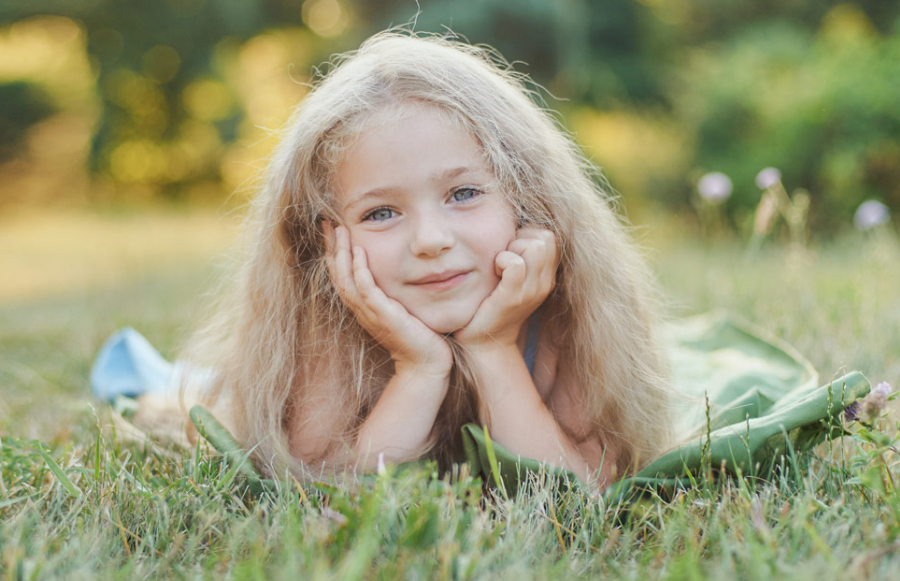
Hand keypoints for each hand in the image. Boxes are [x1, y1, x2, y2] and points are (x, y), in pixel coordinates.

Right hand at [323, 222, 452, 373]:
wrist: (426, 363)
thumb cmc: (418, 337)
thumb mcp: (401, 309)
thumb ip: (393, 293)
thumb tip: (399, 270)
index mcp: (364, 308)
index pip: (343, 276)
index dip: (335, 254)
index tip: (333, 230)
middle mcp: (362, 310)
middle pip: (338, 275)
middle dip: (332, 248)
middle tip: (329, 224)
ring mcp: (371, 314)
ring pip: (347, 280)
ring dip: (342, 254)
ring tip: (341, 231)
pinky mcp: (384, 316)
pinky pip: (366, 290)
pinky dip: (360, 271)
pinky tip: (358, 252)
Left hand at [454, 227, 557, 348]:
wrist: (485, 342)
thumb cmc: (491, 302)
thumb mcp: (512, 277)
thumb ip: (518, 254)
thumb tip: (510, 225)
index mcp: (546, 276)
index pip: (550, 236)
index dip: (528, 234)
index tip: (511, 250)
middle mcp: (544, 283)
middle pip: (546, 236)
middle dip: (522, 237)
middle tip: (504, 256)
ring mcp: (531, 291)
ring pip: (535, 246)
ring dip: (512, 248)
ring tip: (499, 265)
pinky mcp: (513, 297)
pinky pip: (515, 264)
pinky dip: (502, 260)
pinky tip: (493, 272)